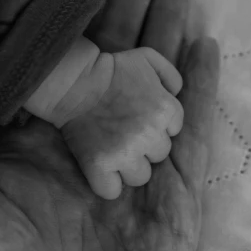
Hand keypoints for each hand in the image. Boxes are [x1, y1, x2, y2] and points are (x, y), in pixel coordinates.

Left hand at [0, 0, 219, 250]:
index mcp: (43, 132)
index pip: (70, 49)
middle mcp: (92, 139)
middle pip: (119, 51)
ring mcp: (137, 164)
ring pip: (158, 80)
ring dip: (168, 25)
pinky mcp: (175, 197)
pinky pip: (194, 134)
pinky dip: (201, 92)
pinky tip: (203, 48)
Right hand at [61, 47, 183, 199]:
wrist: (74, 81)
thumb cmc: (111, 69)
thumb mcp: (148, 59)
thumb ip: (171, 76)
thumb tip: (176, 94)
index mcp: (165, 109)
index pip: (174, 130)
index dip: (158, 124)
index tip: (139, 115)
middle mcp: (149, 134)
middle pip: (159, 154)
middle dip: (146, 145)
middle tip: (124, 130)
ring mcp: (124, 152)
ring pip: (140, 176)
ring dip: (129, 166)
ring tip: (114, 149)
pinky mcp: (99, 165)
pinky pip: (112, 191)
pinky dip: (107, 183)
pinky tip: (101, 168)